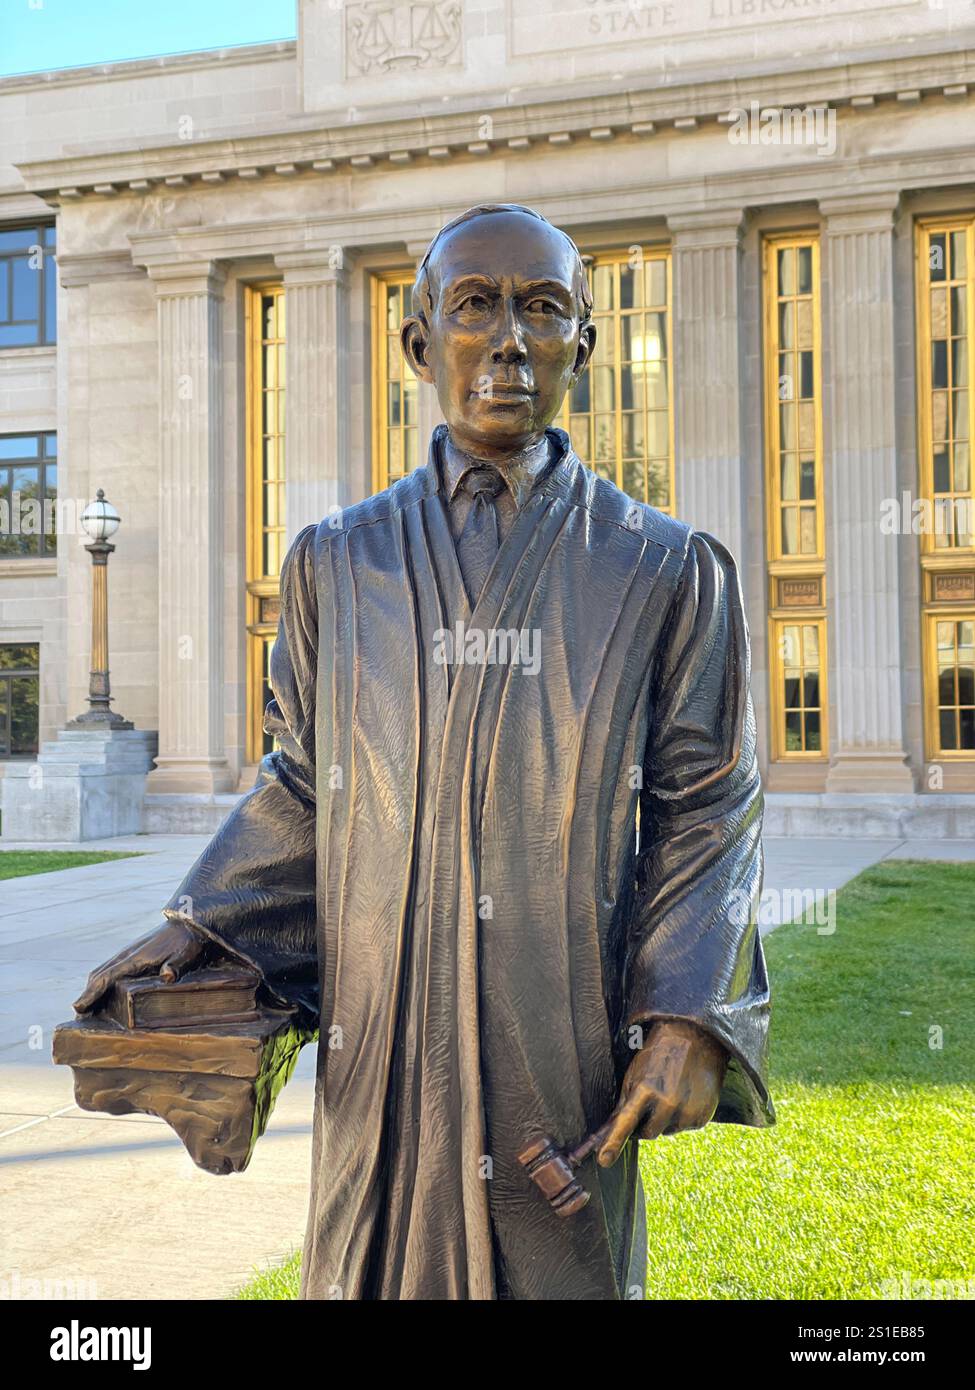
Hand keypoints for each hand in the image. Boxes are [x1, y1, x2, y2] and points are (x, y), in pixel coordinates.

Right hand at [73, 921, 203, 1013]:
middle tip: (79, 1017)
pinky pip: (110, 969)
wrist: (189, 924)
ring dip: (92, 989)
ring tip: (87, 1009)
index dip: (91, 994)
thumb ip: (175, 965)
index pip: (106, 977)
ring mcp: (128, 954)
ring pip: (102, 972)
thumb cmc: (187, 943)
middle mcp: (126, 955)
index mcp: (135, 958)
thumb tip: (167, 976)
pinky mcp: (132, 955)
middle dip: (87, 995)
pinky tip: (104, 993)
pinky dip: (101, 982)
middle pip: (98, 976)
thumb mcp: (185, 955)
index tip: (77, 1008)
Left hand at [596, 1019, 727, 1166]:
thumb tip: (606, 1133)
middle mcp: (667, 1103)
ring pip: (666, 1132)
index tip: (603, 1160)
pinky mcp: (702, 1117)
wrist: (696, 1038)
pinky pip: (684, 1128)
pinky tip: (685, 1096)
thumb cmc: (658, 1054)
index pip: (625, 1122)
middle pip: (647, 1134)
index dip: (613, 1143)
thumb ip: (624, 1104)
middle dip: (645, 1124)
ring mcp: (687, 1111)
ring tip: (671, 1093)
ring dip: (664, 1121)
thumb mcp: (636, 1073)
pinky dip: (682, 1117)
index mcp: (645, 1089)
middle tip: (651, 1101)